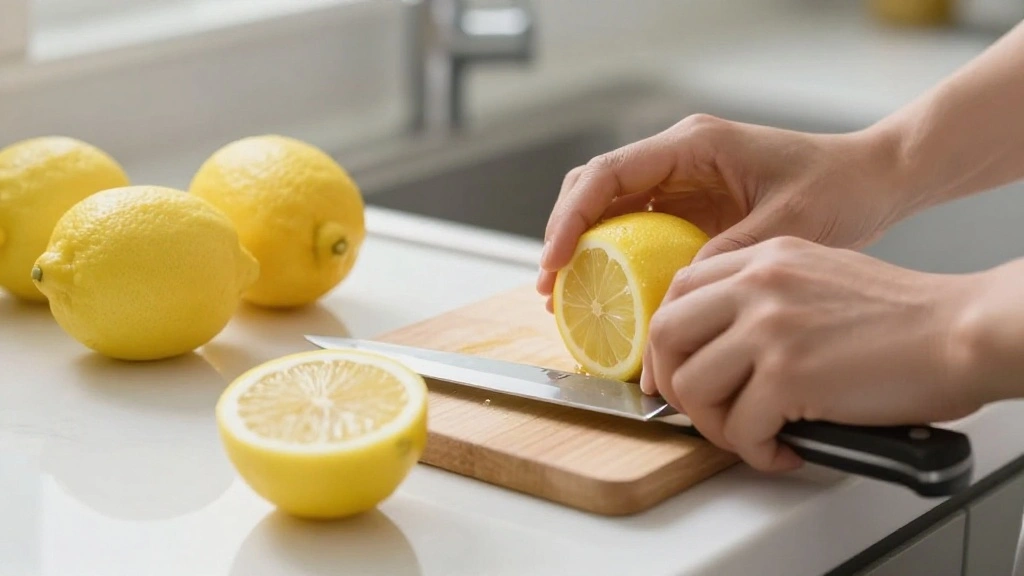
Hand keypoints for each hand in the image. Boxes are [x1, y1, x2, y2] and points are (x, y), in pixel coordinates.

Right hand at [537, 114, 907, 311]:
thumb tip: (672, 296)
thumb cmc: (839, 187)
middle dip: (564, 236)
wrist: (872, 181)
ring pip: (609, 211)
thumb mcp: (786, 224)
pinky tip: (612, 298)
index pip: (609, 174)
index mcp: (694, 145)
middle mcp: (678, 159)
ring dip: (584, 251)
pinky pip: (637, 232)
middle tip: (551, 288)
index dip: (572, 217)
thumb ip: (727, 253)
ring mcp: (681, 183)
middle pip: (595, 189)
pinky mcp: (691, 208)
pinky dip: (615, 262)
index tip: (556, 261)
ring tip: (568, 298)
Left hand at [642, 236, 986, 472]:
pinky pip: (740, 429)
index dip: (666, 344)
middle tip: (703, 413)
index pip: (676, 293)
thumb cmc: (902, 316)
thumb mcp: (817, 275)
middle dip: (675, 386)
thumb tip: (717, 346)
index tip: (674, 373)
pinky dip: (758, 452)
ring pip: (693, 387)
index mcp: (762, 259)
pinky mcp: (787, 376)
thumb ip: (761, 297)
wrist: (960, 331)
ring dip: (716, 426)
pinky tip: (788, 448)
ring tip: (753, 435)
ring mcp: (768, 328)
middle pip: (665, 337)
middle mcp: (757, 285)